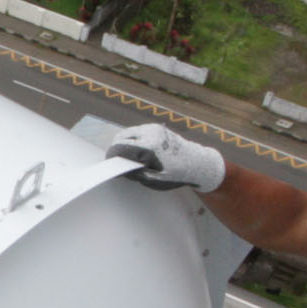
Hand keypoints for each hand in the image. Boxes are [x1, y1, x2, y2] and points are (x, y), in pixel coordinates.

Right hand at [105, 124, 225, 193]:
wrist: (197, 163)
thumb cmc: (177, 174)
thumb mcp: (155, 180)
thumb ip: (135, 174)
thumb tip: (119, 170)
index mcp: (149, 148)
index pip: (119, 146)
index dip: (111, 155)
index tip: (109, 163)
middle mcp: (150, 134)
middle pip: (120, 137)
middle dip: (117, 148)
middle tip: (119, 161)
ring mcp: (153, 128)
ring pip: (127, 132)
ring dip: (124, 143)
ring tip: (130, 157)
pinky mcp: (156, 127)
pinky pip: (137, 131)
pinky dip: (133, 139)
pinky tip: (139, 151)